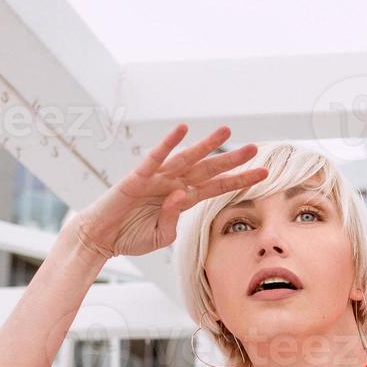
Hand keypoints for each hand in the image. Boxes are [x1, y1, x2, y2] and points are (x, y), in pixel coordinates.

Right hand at [71, 123, 267, 259]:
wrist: (102, 238)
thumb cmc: (131, 237)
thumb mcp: (162, 236)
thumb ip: (174, 219)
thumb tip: (181, 197)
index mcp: (182, 199)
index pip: (217, 187)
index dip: (239, 180)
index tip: (264, 174)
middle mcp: (173, 184)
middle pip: (208, 170)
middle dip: (231, 160)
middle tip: (255, 148)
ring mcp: (157, 178)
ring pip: (187, 159)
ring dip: (207, 145)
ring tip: (227, 131)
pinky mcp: (138, 177)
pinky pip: (156, 157)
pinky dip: (168, 143)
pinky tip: (182, 129)